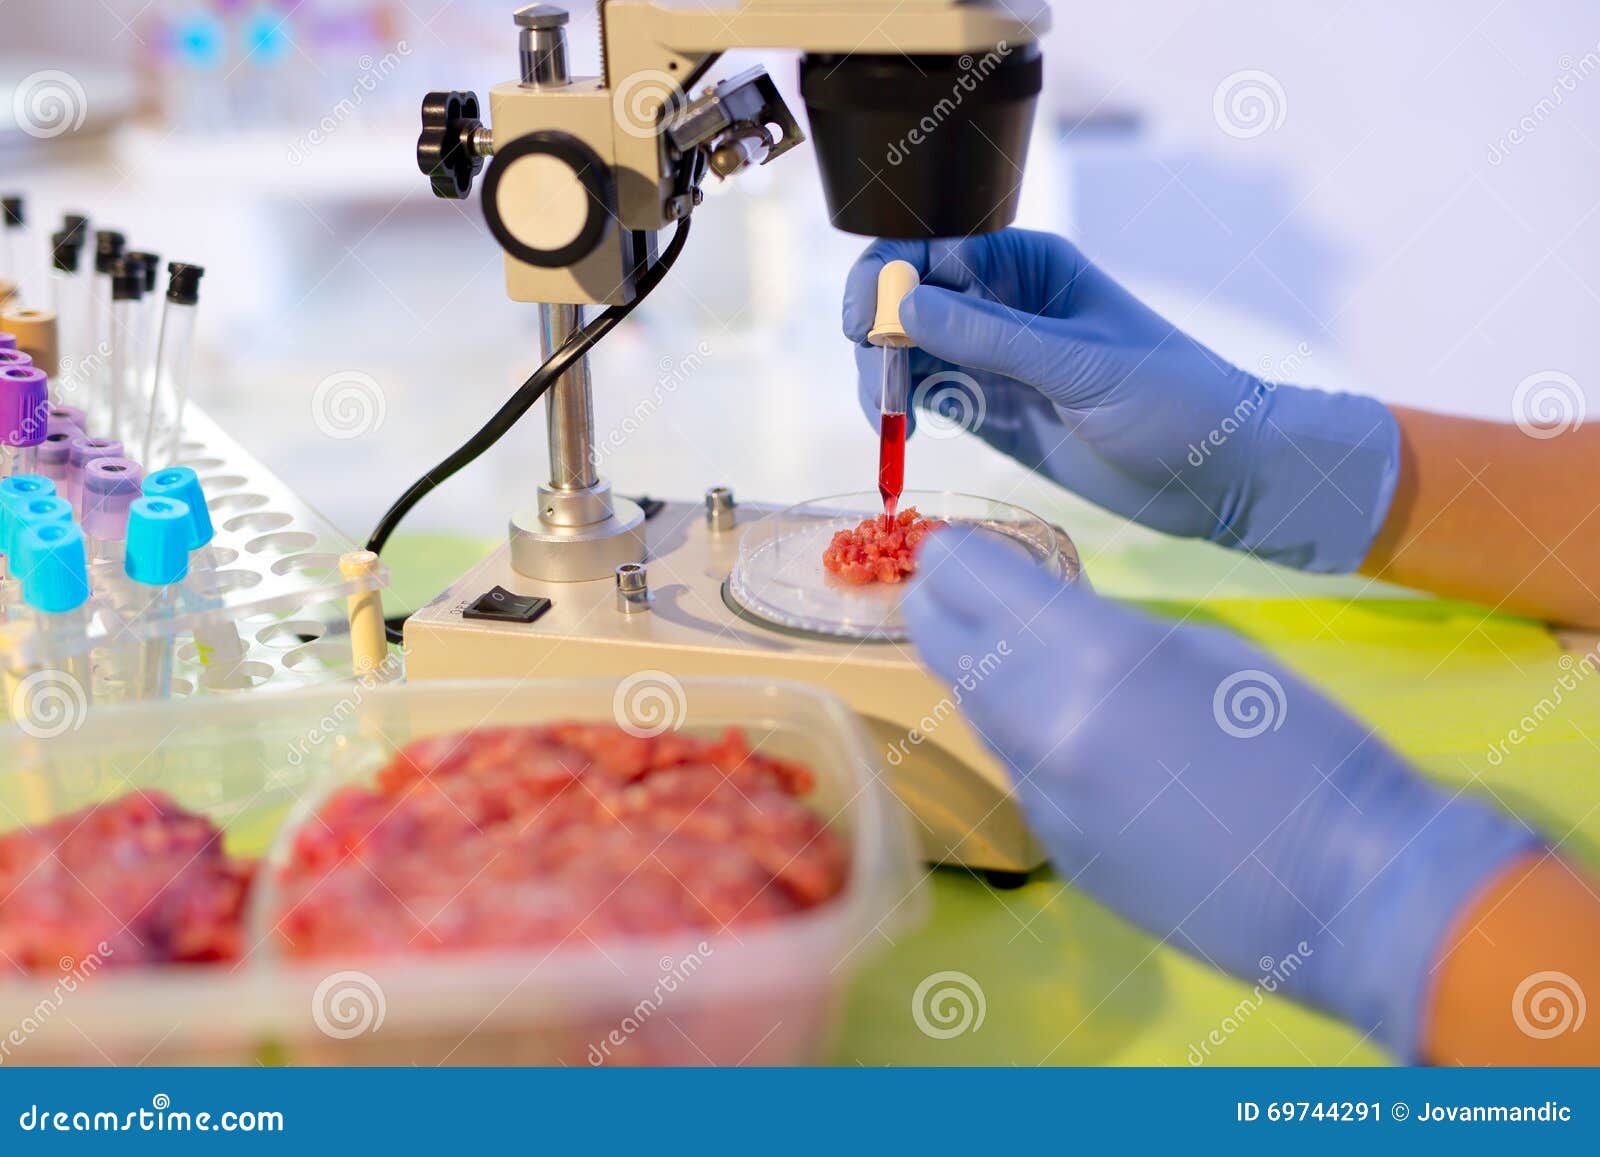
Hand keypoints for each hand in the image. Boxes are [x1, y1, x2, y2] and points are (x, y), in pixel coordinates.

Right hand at [843, 230, 1400, 572]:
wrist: (1214, 472)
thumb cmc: (1172, 398)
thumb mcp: (1081, 364)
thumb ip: (992, 338)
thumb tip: (906, 308)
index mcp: (1025, 264)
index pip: (929, 249)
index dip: (886, 279)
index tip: (872, 328)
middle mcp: (997, 302)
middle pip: (903, 298)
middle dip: (875, 332)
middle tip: (880, 385)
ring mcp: (988, 357)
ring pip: (903, 350)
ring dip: (880, 377)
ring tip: (889, 421)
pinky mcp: (986, 407)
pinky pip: (922, 395)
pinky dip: (898, 411)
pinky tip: (902, 436)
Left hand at [903, 529, 1540, 1058]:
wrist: (1349, 890)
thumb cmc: (1308, 745)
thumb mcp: (1206, 650)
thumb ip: (1108, 629)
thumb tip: (1048, 616)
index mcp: (1091, 656)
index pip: (969, 585)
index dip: (955, 559)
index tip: (956, 549)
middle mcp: (1042, 727)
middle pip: (943, 649)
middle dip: (941, 610)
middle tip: (953, 589)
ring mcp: (1043, 800)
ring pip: (979, 714)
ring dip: (986, 675)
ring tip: (1019, 649)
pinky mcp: (1057, 852)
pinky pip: (1022, 774)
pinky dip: (1031, 741)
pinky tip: (1079, 734)